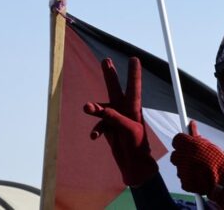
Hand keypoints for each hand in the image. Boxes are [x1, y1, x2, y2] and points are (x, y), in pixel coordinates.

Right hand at [83, 57, 157, 185]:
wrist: (133, 164)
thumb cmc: (137, 145)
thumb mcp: (129, 131)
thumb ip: (117, 118)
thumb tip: (103, 110)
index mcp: (134, 108)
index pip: (134, 87)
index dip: (133, 73)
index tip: (134, 58)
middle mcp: (124, 110)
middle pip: (115, 89)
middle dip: (110, 75)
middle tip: (106, 60)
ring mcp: (115, 118)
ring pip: (101, 109)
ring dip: (94, 108)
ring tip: (86, 107)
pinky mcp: (108, 128)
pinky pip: (98, 126)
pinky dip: (96, 131)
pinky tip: (95, 137)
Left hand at [171, 121, 223, 208]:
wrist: (223, 179)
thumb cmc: (217, 160)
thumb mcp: (208, 144)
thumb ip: (196, 134)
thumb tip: (191, 124)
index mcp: (188, 145)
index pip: (177, 139)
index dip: (182, 141)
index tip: (187, 143)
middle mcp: (182, 158)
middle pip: (176, 154)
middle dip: (183, 154)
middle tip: (194, 156)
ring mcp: (182, 172)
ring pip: (180, 166)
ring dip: (186, 166)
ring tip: (200, 167)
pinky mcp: (184, 183)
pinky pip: (183, 177)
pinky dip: (189, 177)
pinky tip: (199, 175)